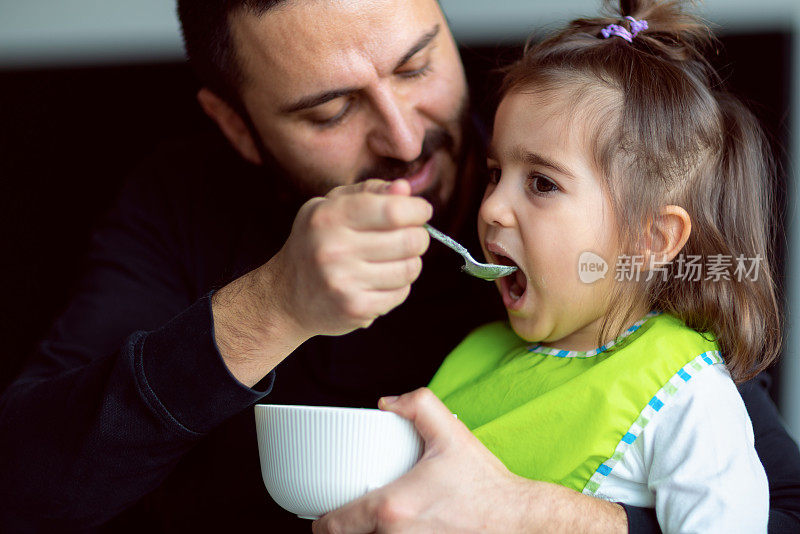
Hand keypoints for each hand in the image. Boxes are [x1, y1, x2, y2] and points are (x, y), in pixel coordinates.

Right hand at [211, 179, 430, 386]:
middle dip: (419, 237)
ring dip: (410, 263)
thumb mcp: (332, 206)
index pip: (393, 209)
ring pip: (410, 268)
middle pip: (409, 240)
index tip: (420, 211)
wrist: (285, 295)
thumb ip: (370, 192)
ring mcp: (343, 281)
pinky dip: (399, 287)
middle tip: (412, 237)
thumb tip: (405, 189)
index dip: (417, 209)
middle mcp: (333, 248)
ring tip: (394, 260)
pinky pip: (401, 293)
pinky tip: (381, 281)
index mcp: (329, 216)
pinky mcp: (354, 308)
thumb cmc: (317, 242)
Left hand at [312, 388, 627, 533]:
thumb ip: (419, 405)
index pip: (332, 526)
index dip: (322, 520)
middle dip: (347, 530)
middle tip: (352, 515)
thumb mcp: (452, 434)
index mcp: (393, 508)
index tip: (325, 514)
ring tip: (378, 524)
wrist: (520, 521)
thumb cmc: (487, 486)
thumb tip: (387, 403)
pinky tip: (403, 531)